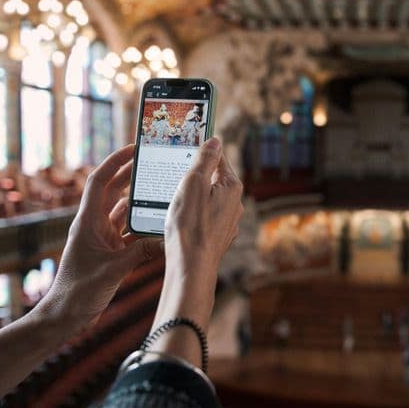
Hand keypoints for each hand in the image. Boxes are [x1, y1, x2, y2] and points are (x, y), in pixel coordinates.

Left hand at [36, 144, 163, 332]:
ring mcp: (101, 238)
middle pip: (112, 191)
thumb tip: (166, 238)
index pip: (100, 181)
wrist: (65, 316)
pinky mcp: (109, 252)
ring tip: (160, 189)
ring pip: (122, 211)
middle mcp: (93, 225)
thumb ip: (141, 252)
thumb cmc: (79, 292)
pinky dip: (142, 226)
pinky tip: (159, 223)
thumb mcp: (114, 270)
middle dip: (130, 175)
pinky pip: (129, 232)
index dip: (116, 161)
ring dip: (138, 200)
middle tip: (152, 162)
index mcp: (87, 222)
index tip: (134, 148)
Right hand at [156, 137, 243, 331]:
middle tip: (174, 172)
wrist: (191, 267)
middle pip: (213, 178)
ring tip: (172, 197)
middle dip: (195, 174)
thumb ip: (204, 160)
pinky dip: (194, 213)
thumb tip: (215, 139)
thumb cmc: (189, 225)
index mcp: (232, 186)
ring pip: (208, 198)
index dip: (201, 150)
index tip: (187, 143)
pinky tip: (179, 218)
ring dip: (193, 195)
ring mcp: (228, 221)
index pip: (218, 157)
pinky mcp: (219, 235)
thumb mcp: (192, 183)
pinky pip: (205, 216)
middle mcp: (236, 203)